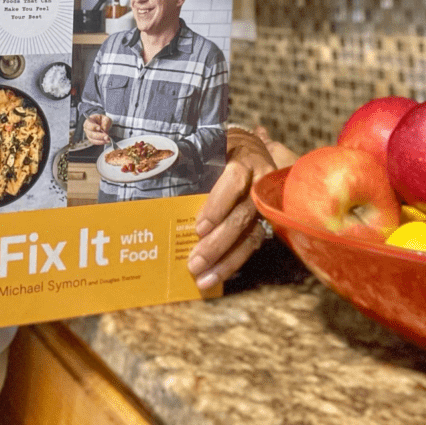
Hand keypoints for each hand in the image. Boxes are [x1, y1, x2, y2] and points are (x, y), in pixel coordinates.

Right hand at [83, 113, 111, 145]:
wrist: (104, 125)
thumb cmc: (103, 120)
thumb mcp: (106, 118)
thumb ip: (106, 121)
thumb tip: (104, 129)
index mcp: (89, 120)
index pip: (89, 125)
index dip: (93, 127)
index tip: (99, 128)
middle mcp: (87, 128)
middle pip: (91, 134)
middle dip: (99, 136)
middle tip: (107, 136)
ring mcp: (88, 134)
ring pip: (92, 139)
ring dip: (100, 140)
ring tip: (108, 139)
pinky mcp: (91, 139)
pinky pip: (95, 142)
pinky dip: (101, 142)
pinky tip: (106, 141)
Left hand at [187, 126, 290, 290]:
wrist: (253, 148)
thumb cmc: (223, 148)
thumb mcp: (211, 145)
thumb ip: (193, 160)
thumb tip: (159, 175)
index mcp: (246, 158)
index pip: (234, 180)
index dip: (218, 204)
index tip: (199, 227)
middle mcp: (261, 182)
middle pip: (242, 215)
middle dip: (218, 243)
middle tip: (195, 262)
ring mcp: (266, 204)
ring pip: (250, 236)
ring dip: (226, 261)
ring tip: (204, 279)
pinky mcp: (266, 221)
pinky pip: (252, 245)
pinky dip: (233, 262)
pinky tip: (216, 277)